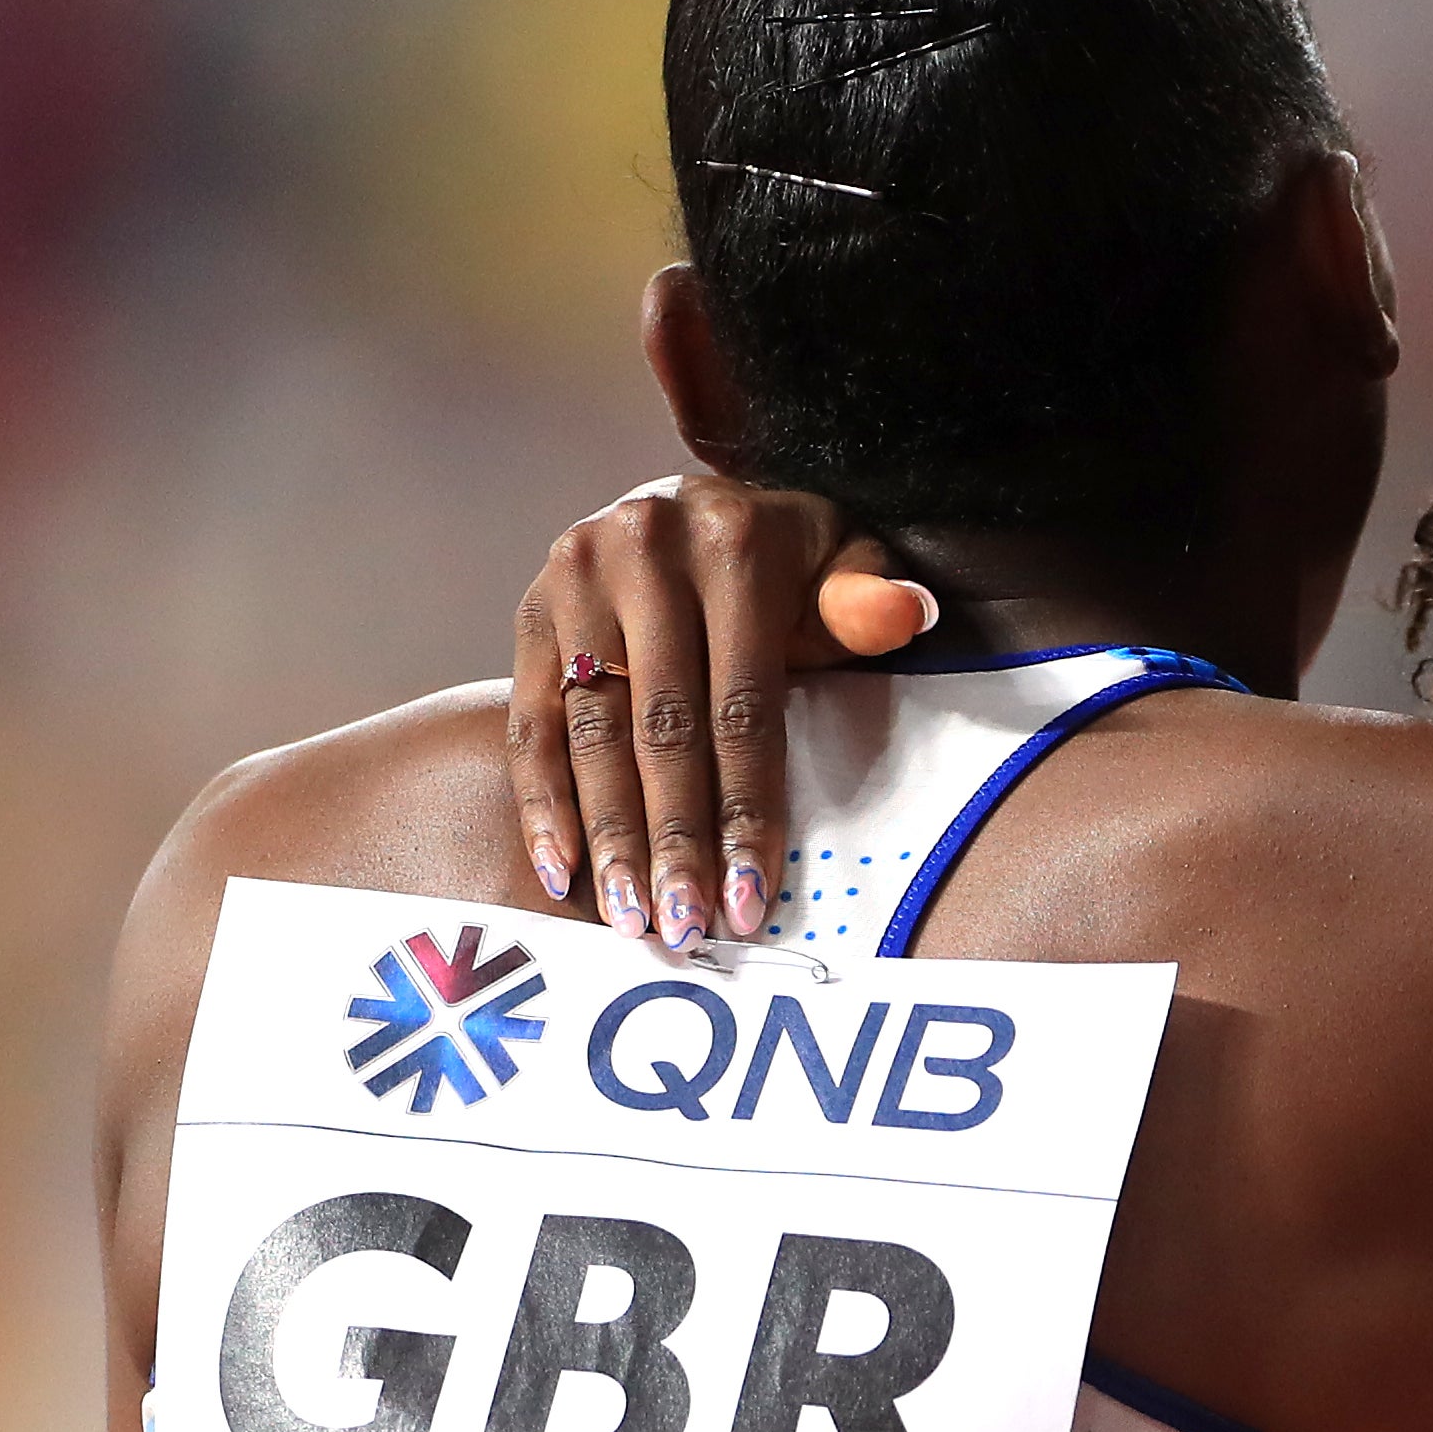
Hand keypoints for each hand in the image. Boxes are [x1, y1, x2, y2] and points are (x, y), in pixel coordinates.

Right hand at [503, 473, 927, 949]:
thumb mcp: (843, 557)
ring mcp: (576, 580)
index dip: (747, 807)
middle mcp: (643, 551)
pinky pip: (530, 721)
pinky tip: (562, 872)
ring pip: (591, 731)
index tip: (752, 895)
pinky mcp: (530, 613)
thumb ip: (868, 597)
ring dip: (609, 835)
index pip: (742, 704)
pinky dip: (543, 802)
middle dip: (674, 839)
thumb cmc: (790, 558)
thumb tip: (903, 615)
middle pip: (660, 726)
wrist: (698, 504)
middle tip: (686, 928)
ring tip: (632, 919)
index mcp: (732, 542)